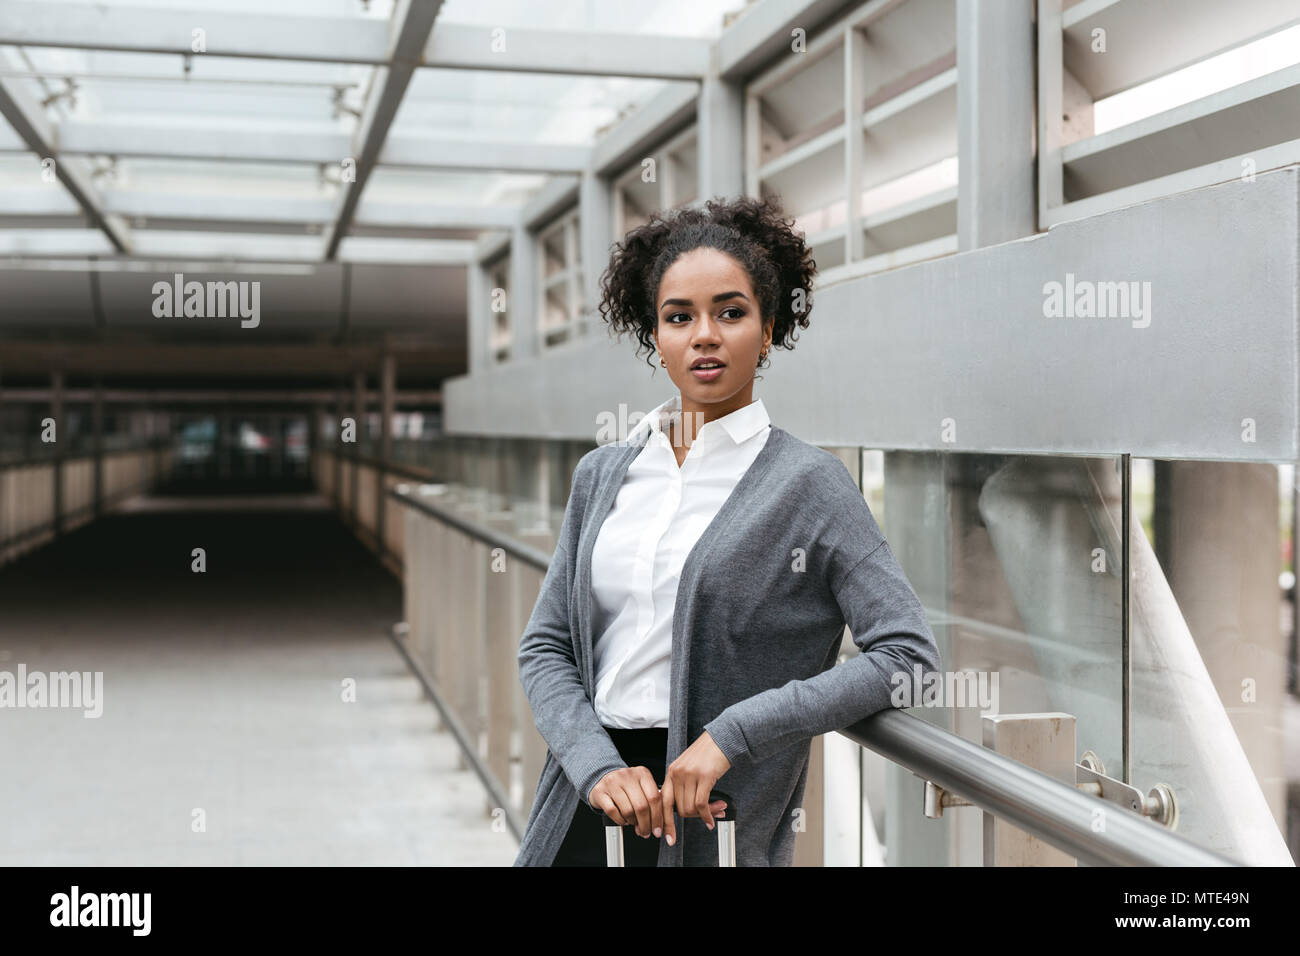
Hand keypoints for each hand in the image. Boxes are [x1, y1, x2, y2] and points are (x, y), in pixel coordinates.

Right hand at [589, 766, 663, 838]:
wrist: (603, 778)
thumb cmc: (626, 786)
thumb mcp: (641, 787)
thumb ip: (651, 802)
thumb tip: (657, 825)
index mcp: (642, 773)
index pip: (655, 798)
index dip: (658, 817)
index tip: (657, 830)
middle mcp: (628, 775)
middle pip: (642, 806)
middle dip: (645, 824)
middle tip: (645, 832)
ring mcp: (613, 783)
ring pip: (628, 810)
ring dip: (632, 822)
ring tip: (633, 823)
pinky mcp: (600, 792)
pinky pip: (613, 812)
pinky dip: (620, 820)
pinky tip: (623, 820)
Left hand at [660, 730, 731, 847]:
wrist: (722, 738)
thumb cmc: (708, 753)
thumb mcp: (689, 768)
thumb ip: (684, 785)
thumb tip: (686, 810)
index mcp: (672, 772)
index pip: (663, 802)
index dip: (665, 821)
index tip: (667, 836)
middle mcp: (677, 773)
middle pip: (679, 809)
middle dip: (693, 817)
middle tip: (706, 818)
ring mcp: (690, 775)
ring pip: (690, 808)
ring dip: (704, 815)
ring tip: (717, 812)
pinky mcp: (704, 777)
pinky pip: (701, 804)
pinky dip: (707, 816)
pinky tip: (713, 819)